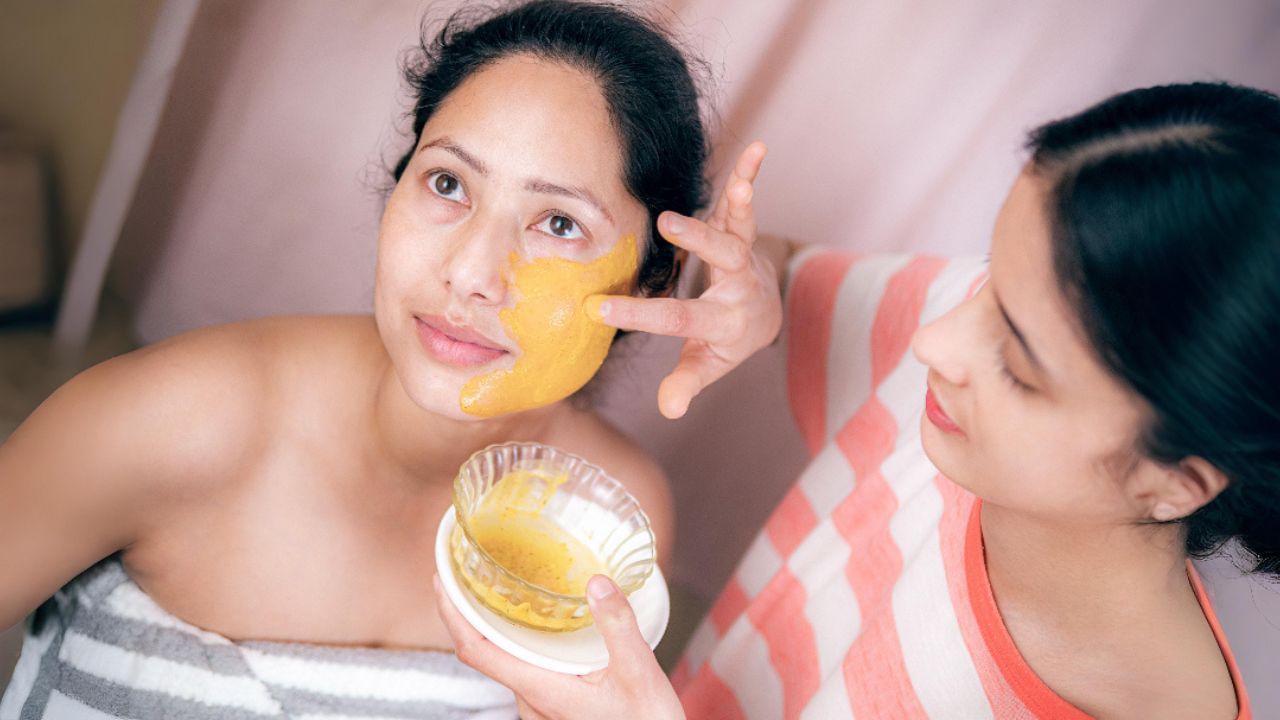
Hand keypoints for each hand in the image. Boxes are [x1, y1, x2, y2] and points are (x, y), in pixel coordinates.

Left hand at [435, 574, 684, 719]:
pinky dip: (518, 640)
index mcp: (539, 690)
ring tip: (498, 588)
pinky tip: (536, 622)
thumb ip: (617, 627)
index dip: (452, 614)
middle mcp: (531, 701)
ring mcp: (540, 707)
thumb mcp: (639, 674)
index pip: (476, 650)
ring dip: (496, 625)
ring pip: (506, 661)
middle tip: (467, 570)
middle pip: (485, 651)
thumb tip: (596, 582)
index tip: (442, 580)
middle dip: (470, 611)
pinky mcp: (553, 707)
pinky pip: (525, 669)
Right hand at [589, 141, 780, 418]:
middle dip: (700, 244)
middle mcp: (739, 287)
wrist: (766, 312)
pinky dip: (750, 176)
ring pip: (741, 230)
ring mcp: (745, 256)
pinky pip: (745, 203)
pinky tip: (759, 150)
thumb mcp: (707, 364)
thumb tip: (670, 410)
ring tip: (738, 185)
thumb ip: (689, 383)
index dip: (640, 316)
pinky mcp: (744, 230)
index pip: (680, 319)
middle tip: (669, 226)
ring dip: (738, 205)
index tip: (599, 310)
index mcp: (725, 322)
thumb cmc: (725, 339)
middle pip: (724, 263)